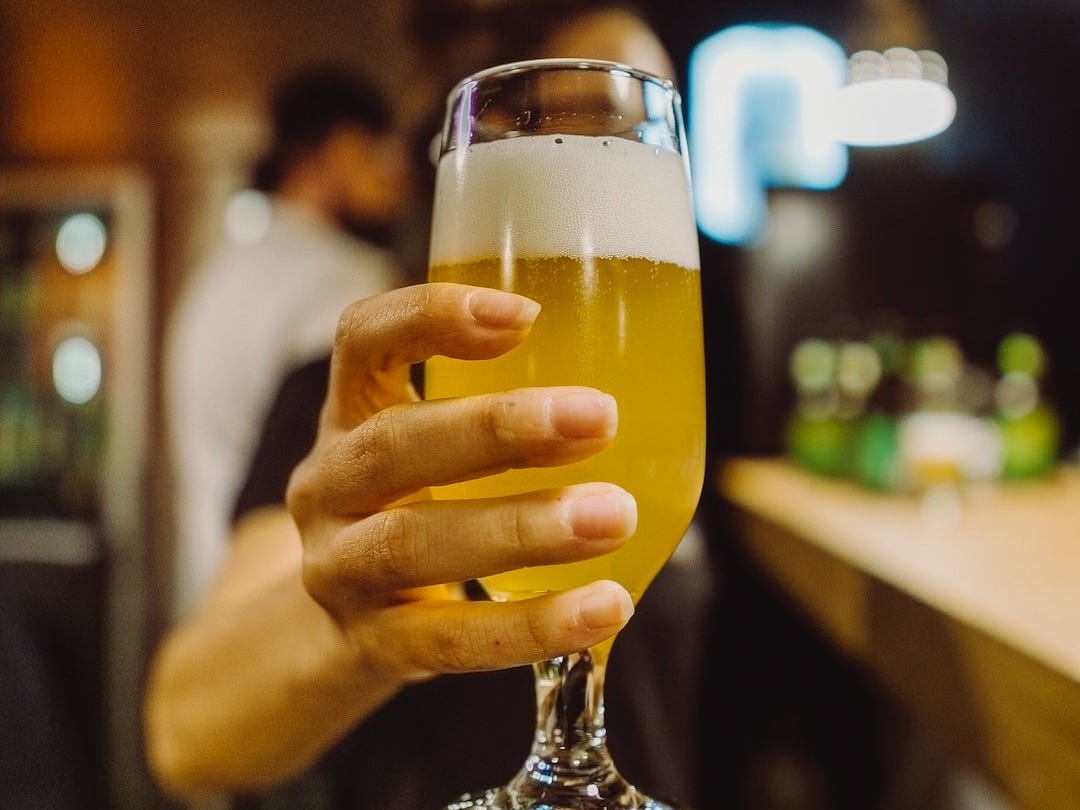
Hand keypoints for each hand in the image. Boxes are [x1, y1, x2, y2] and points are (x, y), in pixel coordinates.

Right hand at [286, 282, 636, 682]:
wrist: (344, 623)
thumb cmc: (419, 506)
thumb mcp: (430, 444)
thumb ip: (499, 415)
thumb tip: (648, 378)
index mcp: (351, 412)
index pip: (364, 340)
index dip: (431, 317)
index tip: (526, 314)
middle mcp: (329, 484)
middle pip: (392, 445)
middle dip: (497, 429)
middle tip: (599, 417)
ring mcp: (339, 568)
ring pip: (412, 543)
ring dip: (520, 527)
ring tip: (614, 516)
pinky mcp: (373, 643)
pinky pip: (452, 639)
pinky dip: (533, 625)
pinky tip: (604, 607)